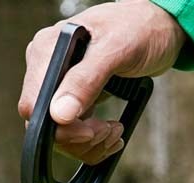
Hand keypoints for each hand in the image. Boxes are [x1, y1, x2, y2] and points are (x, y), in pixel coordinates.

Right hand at [19, 1, 185, 164]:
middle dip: (79, 138)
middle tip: (107, 130)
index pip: (34, 105)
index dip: (59, 127)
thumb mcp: (116, 49)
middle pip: (46, 127)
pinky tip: (111, 132)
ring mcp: (59, 87)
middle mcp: (47, 70)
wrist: (159, 29)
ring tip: (114, 130)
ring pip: (59, 137)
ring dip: (89, 144)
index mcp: (47, 50)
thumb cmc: (140, 27)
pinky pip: (73, 136)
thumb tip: (58, 114)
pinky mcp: (73, 100)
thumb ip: (85, 80)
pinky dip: (93, 144)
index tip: (89, 130)